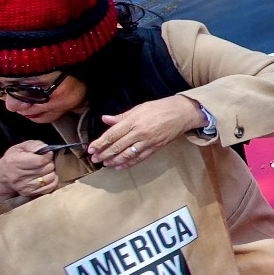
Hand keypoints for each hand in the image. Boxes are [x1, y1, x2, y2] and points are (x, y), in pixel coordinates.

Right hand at [0, 142, 63, 203]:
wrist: (2, 177)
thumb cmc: (12, 160)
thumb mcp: (19, 148)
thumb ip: (33, 145)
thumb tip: (45, 148)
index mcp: (15, 162)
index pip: (40, 160)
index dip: (48, 155)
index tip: (46, 154)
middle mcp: (19, 176)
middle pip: (47, 168)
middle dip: (49, 162)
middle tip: (43, 161)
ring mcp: (24, 186)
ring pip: (51, 177)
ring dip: (50, 171)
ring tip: (43, 169)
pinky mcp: (29, 193)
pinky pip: (50, 186)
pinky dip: (51, 180)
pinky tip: (45, 176)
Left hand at [89, 97, 203, 168]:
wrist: (182, 113)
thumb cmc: (160, 108)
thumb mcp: (139, 108)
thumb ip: (121, 116)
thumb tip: (105, 119)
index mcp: (133, 121)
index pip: (112, 134)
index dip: (100, 143)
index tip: (91, 149)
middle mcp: (139, 132)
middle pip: (117, 146)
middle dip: (104, 154)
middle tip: (94, 159)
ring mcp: (147, 141)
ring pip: (126, 154)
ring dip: (113, 160)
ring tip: (104, 163)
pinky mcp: (155, 148)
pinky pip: (139, 158)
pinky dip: (128, 163)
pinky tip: (119, 166)